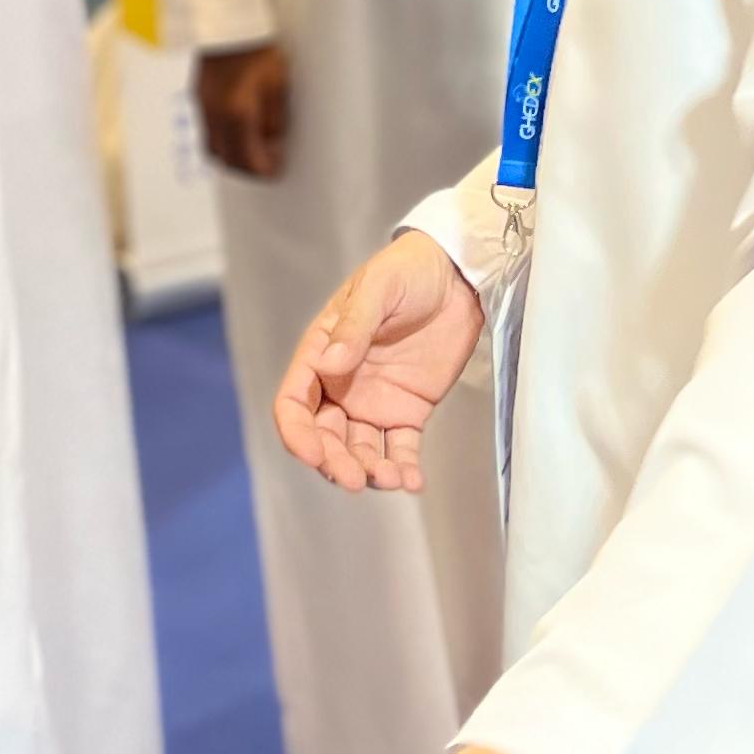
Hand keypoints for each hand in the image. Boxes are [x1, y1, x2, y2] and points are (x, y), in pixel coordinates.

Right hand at [194, 39, 290, 180]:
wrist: (230, 21)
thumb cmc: (256, 47)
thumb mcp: (278, 84)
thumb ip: (275, 119)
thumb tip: (274, 142)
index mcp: (237, 113)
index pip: (247, 159)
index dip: (263, 170)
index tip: (275, 169)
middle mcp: (215, 114)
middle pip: (225, 159)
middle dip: (245, 168)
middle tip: (265, 164)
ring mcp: (203, 105)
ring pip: (212, 148)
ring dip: (231, 155)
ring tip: (252, 149)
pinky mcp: (198, 96)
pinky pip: (208, 130)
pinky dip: (222, 139)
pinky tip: (238, 130)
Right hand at [274, 232, 481, 494]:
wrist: (459, 275)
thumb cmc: (408, 271)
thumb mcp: (378, 289)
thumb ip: (354, 327)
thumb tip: (327, 365)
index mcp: (321, 354)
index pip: (294, 404)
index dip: (297, 434)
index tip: (313, 454)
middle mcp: (341, 386)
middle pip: (325, 437)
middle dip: (334, 462)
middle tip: (356, 479)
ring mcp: (374, 401)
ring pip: (360, 450)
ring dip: (369, 471)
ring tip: (392, 478)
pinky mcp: (408, 411)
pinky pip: (400, 448)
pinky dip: (403, 469)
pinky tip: (412, 482)